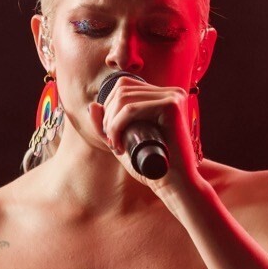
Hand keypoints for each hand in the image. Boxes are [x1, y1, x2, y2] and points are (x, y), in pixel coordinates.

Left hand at [88, 76, 199, 191]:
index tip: (111, 136)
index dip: (108, 107)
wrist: (175, 183)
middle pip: (122, 88)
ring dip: (111, 122)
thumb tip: (92, 105)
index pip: (124, 85)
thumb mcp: (123, 143)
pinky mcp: (171, 106)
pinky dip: (117, 125)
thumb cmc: (151, 165)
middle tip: (112, 142)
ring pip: (124, 98)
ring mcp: (173, 96)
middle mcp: (171, 92)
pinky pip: (131, 109)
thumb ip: (106, 126)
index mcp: (164, 95)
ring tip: (115, 144)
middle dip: (108, 116)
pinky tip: (119, 144)